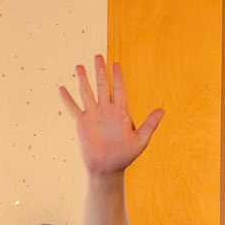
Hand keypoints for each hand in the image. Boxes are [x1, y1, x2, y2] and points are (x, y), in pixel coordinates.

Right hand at [59, 55, 163, 177]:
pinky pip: (73, 108)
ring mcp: (93, 116)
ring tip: (79, 66)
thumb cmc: (125, 156)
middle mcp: (106, 111)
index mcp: (121, 112)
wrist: (108, 168)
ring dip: (83, 80)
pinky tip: (62, 88)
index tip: (116, 64)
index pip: (119, 90)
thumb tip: (163, 110)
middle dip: (100, 72)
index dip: (117, 77)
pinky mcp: (82, 124)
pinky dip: (67, 99)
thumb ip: (150, 125)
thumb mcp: (141, 140)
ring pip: (87, 93)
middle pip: (102, 86)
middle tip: (98, 56)